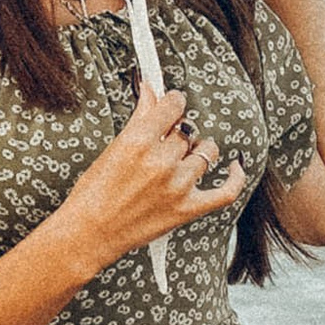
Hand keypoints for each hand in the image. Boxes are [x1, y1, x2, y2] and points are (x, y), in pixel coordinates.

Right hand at [57, 81, 248, 269]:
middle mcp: (161, 162)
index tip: (172, 105)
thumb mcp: (113, 148)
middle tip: (165, 142)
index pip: (173, 105)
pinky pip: (226, 191)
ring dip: (197, 152)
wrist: (90, 233)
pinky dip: (234, 178)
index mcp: (139, 141)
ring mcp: (177, 186)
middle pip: (187, 131)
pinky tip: (233, 167)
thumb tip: (151, 91)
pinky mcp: (187, 209)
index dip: (174, 102)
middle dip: (177, 133)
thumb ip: (139, 118)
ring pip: (205, 153)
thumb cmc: (93, 193)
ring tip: (182, 158)